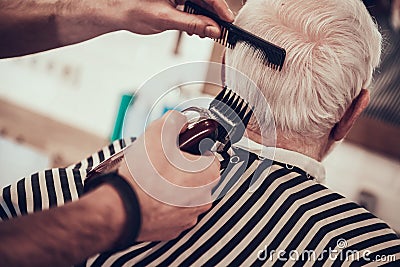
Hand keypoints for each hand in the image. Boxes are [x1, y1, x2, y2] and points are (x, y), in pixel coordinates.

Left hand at [103, 0, 234, 37]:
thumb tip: (212, 30)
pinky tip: (196, 28)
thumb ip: (192, 24)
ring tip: (206, 33)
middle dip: (213, 15)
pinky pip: (190, 5)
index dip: (220, 8)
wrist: (116, 11)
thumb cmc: (133, 9)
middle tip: (220, 31)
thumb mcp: (166, 19)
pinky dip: (195, 17)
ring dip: (204, 18)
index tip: (228, 21)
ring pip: (199, 3)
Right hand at [118, 111, 220, 240]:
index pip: (210, 156)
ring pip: (186, 195)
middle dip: (184, 169)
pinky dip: (166, 204)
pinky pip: (174, 211)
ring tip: (155, 180)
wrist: (122, 209)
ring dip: (175, 187)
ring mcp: (190, 216)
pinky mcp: (175, 229)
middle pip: (198, 176)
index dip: (193, 150)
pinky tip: (151, 196)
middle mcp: (204, 199)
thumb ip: (175, 120)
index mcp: (208, 175)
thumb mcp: (157, 133)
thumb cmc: (143, 176)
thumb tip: (180, 121)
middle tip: (164, 164)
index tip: (180, 151)